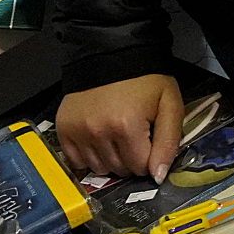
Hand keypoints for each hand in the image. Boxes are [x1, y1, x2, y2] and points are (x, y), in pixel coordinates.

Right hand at [55, 72, 182, 179]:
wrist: (112, 56)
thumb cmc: (145, 80)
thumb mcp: (169, 105)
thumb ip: (168, 142)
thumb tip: (158, 177)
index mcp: (127, 126)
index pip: (140, 167)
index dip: (149, 158)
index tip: (150, 143)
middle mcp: (98, 132)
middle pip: (119, 169)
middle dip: (131, 159)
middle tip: (134, 138)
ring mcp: (78, 131)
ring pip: (98, 168)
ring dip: (110, 160)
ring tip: (116, 137)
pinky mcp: (63, 129)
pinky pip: (76, 161)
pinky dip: (89, 157)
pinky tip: (99, 141)